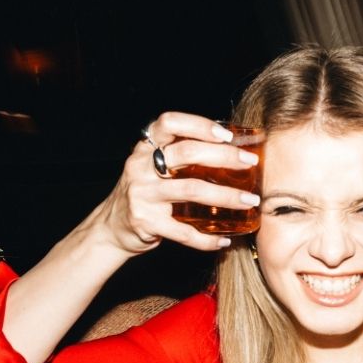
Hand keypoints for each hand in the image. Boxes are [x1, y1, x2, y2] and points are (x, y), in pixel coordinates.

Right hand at [97, 112, 259, 253]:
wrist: (112, 228)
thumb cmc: (145, 193)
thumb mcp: (152, 167)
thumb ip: (179, 156)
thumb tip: (232, 150)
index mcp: (145, 148)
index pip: (169, 123)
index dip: (199, 124)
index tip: (227, 134)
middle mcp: (141, 167)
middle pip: (186, 153)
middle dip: (224, 156)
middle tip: (250, 163)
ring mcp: (142, 195)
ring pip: (192, 189)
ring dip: (227, 195)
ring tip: (250, 201)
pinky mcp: (146, 222)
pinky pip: (184, 231)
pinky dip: (208, 238)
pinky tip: (225, 239)